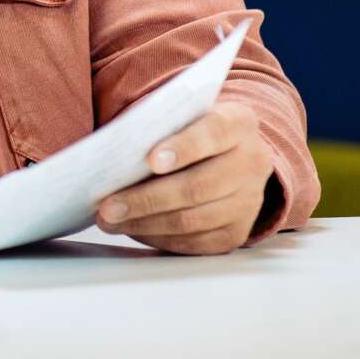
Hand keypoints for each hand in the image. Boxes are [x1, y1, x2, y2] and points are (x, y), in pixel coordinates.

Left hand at [95, 101, 273, 254]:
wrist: (227, 156)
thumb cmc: (188, 131)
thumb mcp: (179, 116)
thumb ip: (156, 126)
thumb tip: (113, 155)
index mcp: (238, 123)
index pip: (213, 132)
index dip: (183, 147)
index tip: (151, 160)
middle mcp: (252, 161)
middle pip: (198, 186)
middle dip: (147, 199)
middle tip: (107, 207)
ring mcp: (249, 201)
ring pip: (193, 220)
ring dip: (145, 223)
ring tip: (109, 221)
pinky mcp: (237, 231)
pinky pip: (195, 242)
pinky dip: (159, 238)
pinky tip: (132, 229)